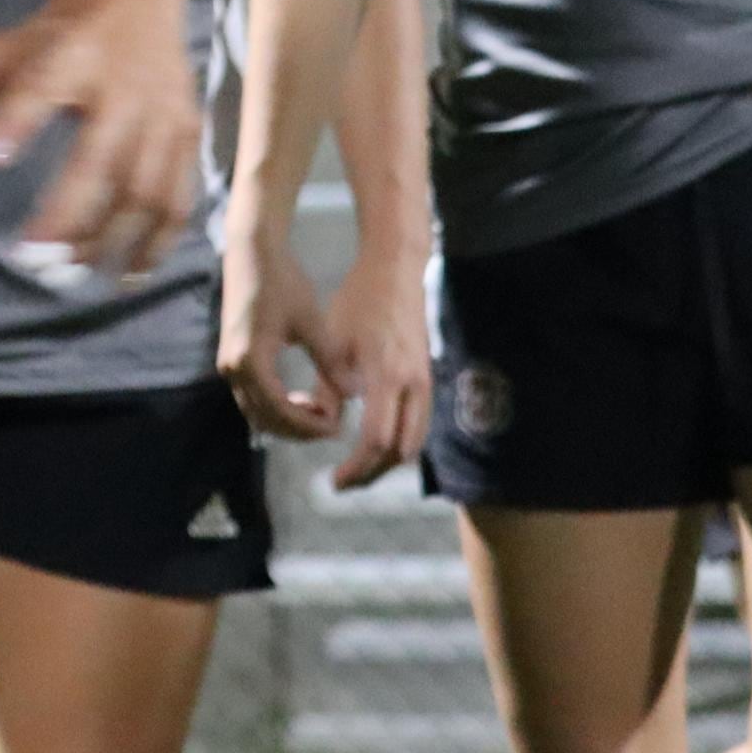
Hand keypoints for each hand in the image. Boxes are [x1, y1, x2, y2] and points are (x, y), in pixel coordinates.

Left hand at [0, 0, 197, 274]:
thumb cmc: (54, 36)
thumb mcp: (3, 48)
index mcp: (74, 54)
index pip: (42, 86)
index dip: (13, 121)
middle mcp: (126, 85)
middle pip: (101, 158)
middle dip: (68, 214)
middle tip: (30, 258)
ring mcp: (164, 113)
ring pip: (144, 189)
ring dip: (110, 239)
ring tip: (72, 272)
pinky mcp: (188, 134)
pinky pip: (178, 197)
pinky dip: (158, 242)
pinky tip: (128, 274)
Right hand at [218, 229, 339, 443]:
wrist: (252, 253)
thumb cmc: (282, 282)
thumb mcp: (310, 321)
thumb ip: (330, 359)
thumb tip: (355, 391)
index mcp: (252, 362)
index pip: (280, 411)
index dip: (309, 425)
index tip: (336, 427)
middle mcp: (233, 370)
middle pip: (263, 419)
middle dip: (297, 429)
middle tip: (331, 425)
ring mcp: (229, 366)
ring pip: (255, 412)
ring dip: (285, 420)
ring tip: (319, 414)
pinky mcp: (231, 359)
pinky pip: (251, 398)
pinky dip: (275, 407)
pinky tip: (300, 399)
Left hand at [320, 246, 432, 489]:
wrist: (397, 270)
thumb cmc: (359, 300)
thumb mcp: (333, 340)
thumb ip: (329, 387)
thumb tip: (324, 426)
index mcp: (386, 374)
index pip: (377, 440)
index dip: (356, 468)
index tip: (334, 481)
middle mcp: (413, 384)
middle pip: (400, 451)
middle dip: (372, 474)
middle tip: (343, 482)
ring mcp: (425, 382)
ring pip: (414, 442)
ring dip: (387, 463)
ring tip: (357, 469)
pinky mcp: (427, 378)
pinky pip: (419, 425)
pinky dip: (399, 443)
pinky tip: (374, 444)